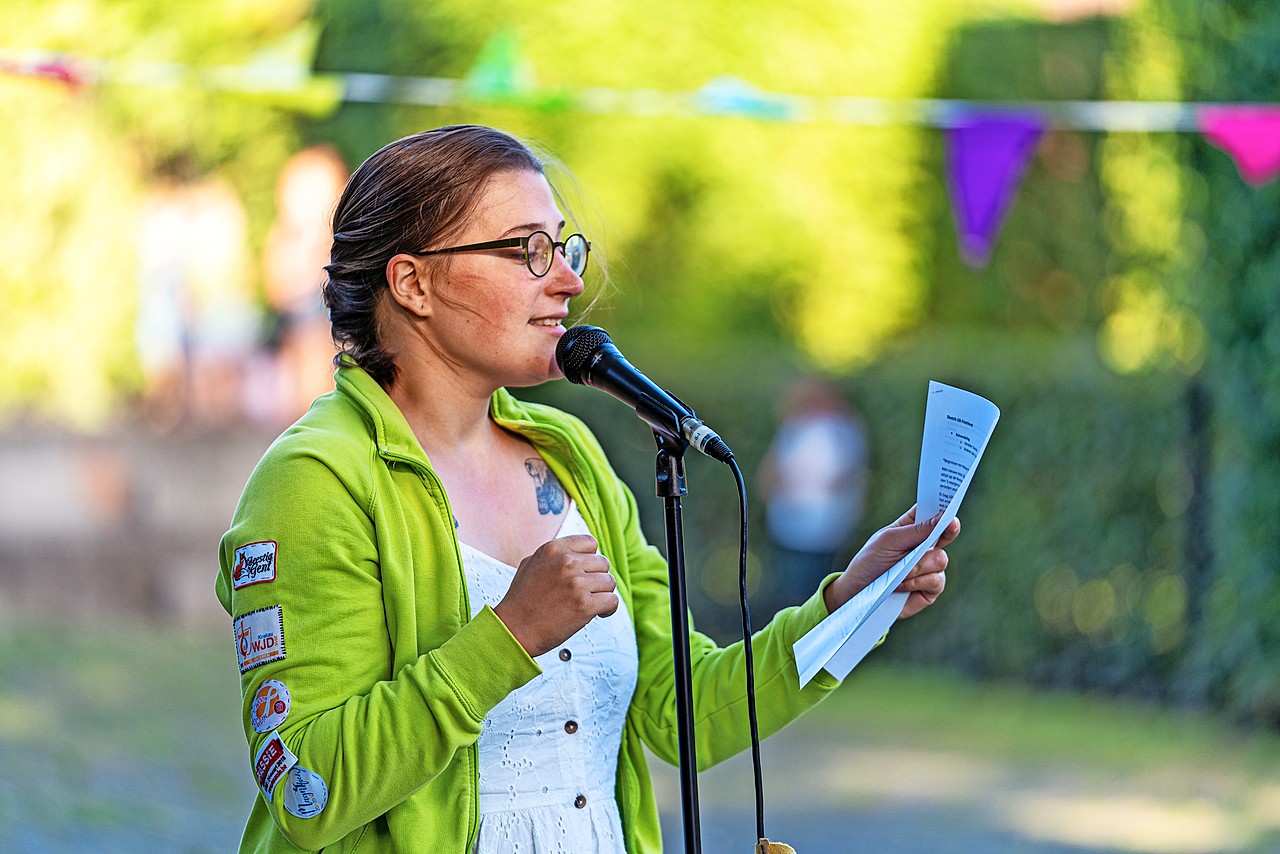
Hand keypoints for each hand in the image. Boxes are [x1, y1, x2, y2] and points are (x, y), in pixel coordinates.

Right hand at [493, 534, 618, 656]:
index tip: (586, 572)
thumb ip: (554, 556)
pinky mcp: (584, 605)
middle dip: (597, 579)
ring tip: (590, 604)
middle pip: (603, 563)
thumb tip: (577, 553)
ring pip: (609, 582)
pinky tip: (598, 614)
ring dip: (603, 594)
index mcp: (553, 549)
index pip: (590, 543)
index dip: (591, 559)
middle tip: (587, 592)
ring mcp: (576, 583)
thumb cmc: (521, 601)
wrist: (513, 630)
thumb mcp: (531, 564)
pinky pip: (612, 601)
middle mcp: (566, 562)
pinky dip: (608, 609)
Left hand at [822, 505, 959, 619]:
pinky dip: (917, 582)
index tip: (950, 506)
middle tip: (950, 525)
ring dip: (918, 566)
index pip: (933, 512)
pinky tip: (901, 584)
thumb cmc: (871, 561)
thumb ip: (916, 530)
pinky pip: (936, 580)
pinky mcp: (930, 587)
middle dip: (947, 530)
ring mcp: (930, 566)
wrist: (860, 593)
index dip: (943, 508)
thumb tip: (943, 517)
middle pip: (947, 533)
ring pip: (941, 559)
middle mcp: (925, 545)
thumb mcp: (889, 540)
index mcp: (913, 527)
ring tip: (899, 571)